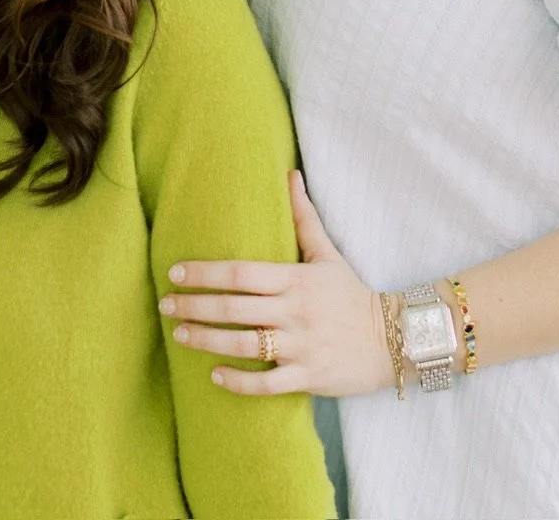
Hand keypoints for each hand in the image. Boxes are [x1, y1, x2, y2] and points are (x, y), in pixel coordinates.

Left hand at [160, 171, 391, 396]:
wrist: (393, 340)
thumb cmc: (351, 295)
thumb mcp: (328, 254)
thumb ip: (304, 217)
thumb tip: (290, 174)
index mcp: (296, 279)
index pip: (242, 273)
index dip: (205, 272)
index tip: (175, 273)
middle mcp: (295, 312)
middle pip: (234, 309)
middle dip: (194, 307)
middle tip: (164, 306)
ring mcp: (301, 346)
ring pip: (244, 346)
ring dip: (206, 340)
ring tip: (179, 335)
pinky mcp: (308, 377)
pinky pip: (266, 383)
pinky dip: (237, 381)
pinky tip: (214, 374)